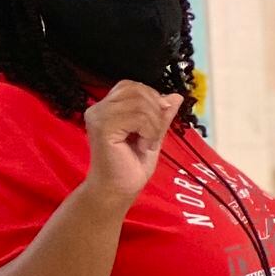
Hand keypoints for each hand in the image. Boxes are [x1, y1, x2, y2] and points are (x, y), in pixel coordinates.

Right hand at [82, 81, 182, 204]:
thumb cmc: (132, 166)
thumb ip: (161, 116)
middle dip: (156, 112)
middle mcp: (98, 108)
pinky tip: (143, 146)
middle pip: (137, 90)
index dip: (151, 98)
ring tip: (147, 143)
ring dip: (154, 126)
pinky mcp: (102, 127)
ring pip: (140, 104)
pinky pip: (138, 117)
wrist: (118, 190)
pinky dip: (149, 132)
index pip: (131, 86)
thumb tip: (176, 96)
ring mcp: (98, 116)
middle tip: (153, 136)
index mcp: (107, 107)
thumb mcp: (153, 135)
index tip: (157, 123)